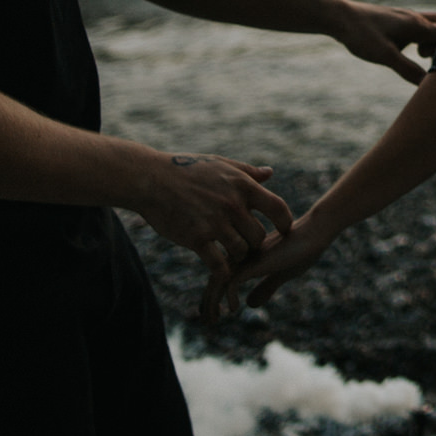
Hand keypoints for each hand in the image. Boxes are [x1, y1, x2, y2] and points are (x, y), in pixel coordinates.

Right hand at [132, 152, 293, 307]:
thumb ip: (247, 172)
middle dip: (253, 242)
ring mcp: (215, 223)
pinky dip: (222, 271)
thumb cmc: (186, 169)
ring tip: (229, 252)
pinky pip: (219, 265)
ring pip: (241, 251)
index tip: (282, 230)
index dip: (284, 222)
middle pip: (258, 236)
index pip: (278, 208)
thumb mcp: (220, 164)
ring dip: (236, 255)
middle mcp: (232, 205)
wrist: (151, 179)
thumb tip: (270, 173)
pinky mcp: (196, 239)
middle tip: (244, 243)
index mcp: (242, 185)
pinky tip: (220, 269)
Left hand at [207, 207, 339, 320]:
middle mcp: (241, 255)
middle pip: (215, 279)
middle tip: (207, 322)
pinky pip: (232, 281)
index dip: (212, 296)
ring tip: (213, 320)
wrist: (314, 233)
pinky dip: (229, 296)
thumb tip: (249, 305)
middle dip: (208, 302)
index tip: (210, 313)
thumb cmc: (301, 250)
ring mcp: (246, 257)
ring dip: (212, 302)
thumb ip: (266, 287)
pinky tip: (234, 309)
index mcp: (245, 256)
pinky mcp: (254, 261)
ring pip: (218, 280)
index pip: (221, 276)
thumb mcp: (281, 274)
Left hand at [329, 0, 435, 83]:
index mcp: (417, 25)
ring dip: (432, 39)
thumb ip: (408, 70)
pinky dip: (420, 37)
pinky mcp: (396, 20)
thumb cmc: (362, 35)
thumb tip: (428, 85)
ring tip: (419, 54)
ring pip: (431, 24)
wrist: (339, 17)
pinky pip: (418, 25)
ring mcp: (405, 17)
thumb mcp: (386, 56)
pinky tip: (407, 49)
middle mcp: (415, 18)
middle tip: (428, 58)